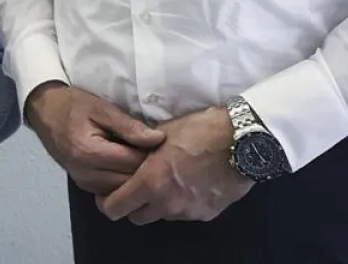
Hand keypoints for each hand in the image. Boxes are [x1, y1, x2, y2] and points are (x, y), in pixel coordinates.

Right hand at [25, 82, 164, 194]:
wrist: (45, 112)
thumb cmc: (73, 105)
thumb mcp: (101, 108)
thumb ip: (129, 126)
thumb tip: (158, 139)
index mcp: (89, 152)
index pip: (132, 162)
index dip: (152, 154)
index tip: (164, 145)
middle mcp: (85, 174)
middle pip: (129, 181)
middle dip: (147, 170)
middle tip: (160, 154)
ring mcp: (83, 183)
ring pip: (122, 190)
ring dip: (136, 178)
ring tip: (147, 160)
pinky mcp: (84, 186)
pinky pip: (112, 190)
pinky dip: (124, 181)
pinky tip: (131, 166)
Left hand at [97, 106, 251, 224]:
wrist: (241, 141)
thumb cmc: (200, 131)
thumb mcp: (162, 133)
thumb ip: (142, 150)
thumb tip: (130, 153)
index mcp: (150, 183)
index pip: (115, 208)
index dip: (106, 202)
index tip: (106, 194)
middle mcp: (167, 204)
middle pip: (136, 217)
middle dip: (132, 204)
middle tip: (136, 185)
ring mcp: (188, 212)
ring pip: (162, 215)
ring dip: (158, 203)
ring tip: (167, 179)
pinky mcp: (207, 214)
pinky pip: (185, 213)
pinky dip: (182, 203)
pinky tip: (190, 182)